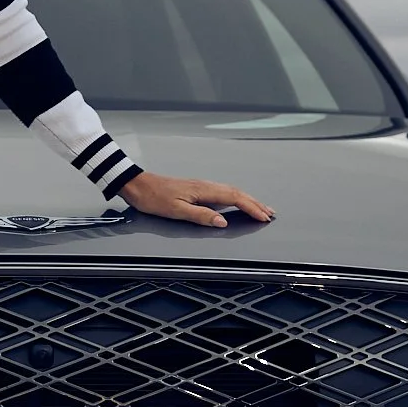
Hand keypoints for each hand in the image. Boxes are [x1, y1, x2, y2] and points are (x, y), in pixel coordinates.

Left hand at [120, 171, 274, 226]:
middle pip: (236, 193)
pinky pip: (222, 192)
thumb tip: (223, 222)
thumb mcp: (176, 210)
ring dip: (247, 200)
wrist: (137, 184)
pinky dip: (235, 197)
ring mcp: (201, 186)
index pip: (234, 198)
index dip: (251, 208)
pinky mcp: (196, 188)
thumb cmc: (153, 197)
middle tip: (270, 213)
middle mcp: (204, 186)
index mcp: (203, 190)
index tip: (264, 217)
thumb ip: (200, 215)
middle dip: (255, 203)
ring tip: (259, 208)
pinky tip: (236, 202)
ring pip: (230, 191)